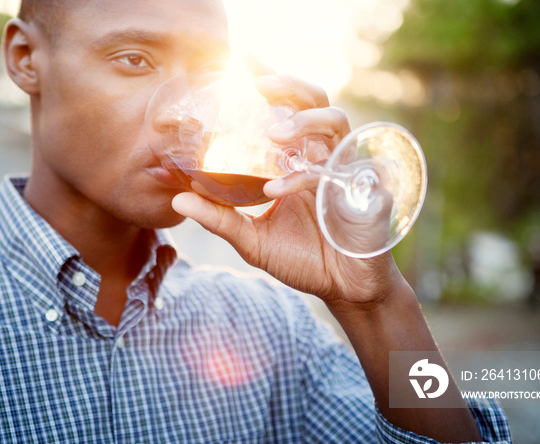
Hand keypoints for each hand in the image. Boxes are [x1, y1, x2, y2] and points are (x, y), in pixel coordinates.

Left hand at [171, 74, 402, 311]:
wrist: (341, 288)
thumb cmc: (301, 259)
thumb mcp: (251, 239)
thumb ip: (219, 217)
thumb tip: (177, 198)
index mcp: (296, 159)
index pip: (285, 109)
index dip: (270, 81)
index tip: (241, 60)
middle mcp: (320, 156)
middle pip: (314, 100)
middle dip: (289, 85)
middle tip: (259, 85)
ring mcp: (343, 169)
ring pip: (334, 121)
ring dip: (303, 121)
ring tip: (273, 133)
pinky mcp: (362, 190)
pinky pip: (337, 169)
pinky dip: (303, 176)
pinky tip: (276, 190)